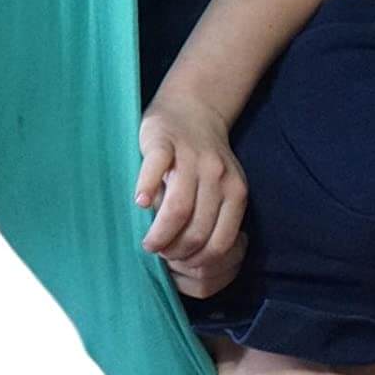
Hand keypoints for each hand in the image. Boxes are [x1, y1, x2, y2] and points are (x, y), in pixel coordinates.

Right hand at [135, 90, 248, 289]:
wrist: (191, 109)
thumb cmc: (200, 159)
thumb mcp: (219, 188)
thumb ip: (214, 217)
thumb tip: (195, 261)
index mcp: (236, 192)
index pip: (220, 242)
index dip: (196, 261)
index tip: (178, 265)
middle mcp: (218, 176)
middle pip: (197, 230)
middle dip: (175, 251)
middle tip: (158, 254)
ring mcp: (191, 158)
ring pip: (178, 209)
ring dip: (160, 233)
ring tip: (147, 241)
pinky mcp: (164, 142)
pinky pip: (156, 170)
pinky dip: (146, 190)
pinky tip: (139, 203)